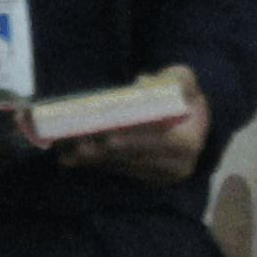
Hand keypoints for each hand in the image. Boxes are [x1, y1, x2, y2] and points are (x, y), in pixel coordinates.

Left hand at [44, 69, 209, 187]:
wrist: (190, 121)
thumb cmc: (183, 96)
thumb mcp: (186, 81)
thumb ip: (177, 78)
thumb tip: (142, 83)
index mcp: (189, 143)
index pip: (159, 144)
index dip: (133, 141)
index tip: (109, 138)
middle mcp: (174, 166)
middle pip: (133, 157)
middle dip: (103, 150)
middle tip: (76, 141)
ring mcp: (158, 175)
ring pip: (120, 165)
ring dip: (92, 158)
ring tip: (65, 148)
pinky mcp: (143, 177)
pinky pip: (115, 169)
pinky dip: (93, 161)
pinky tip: (69, 156)